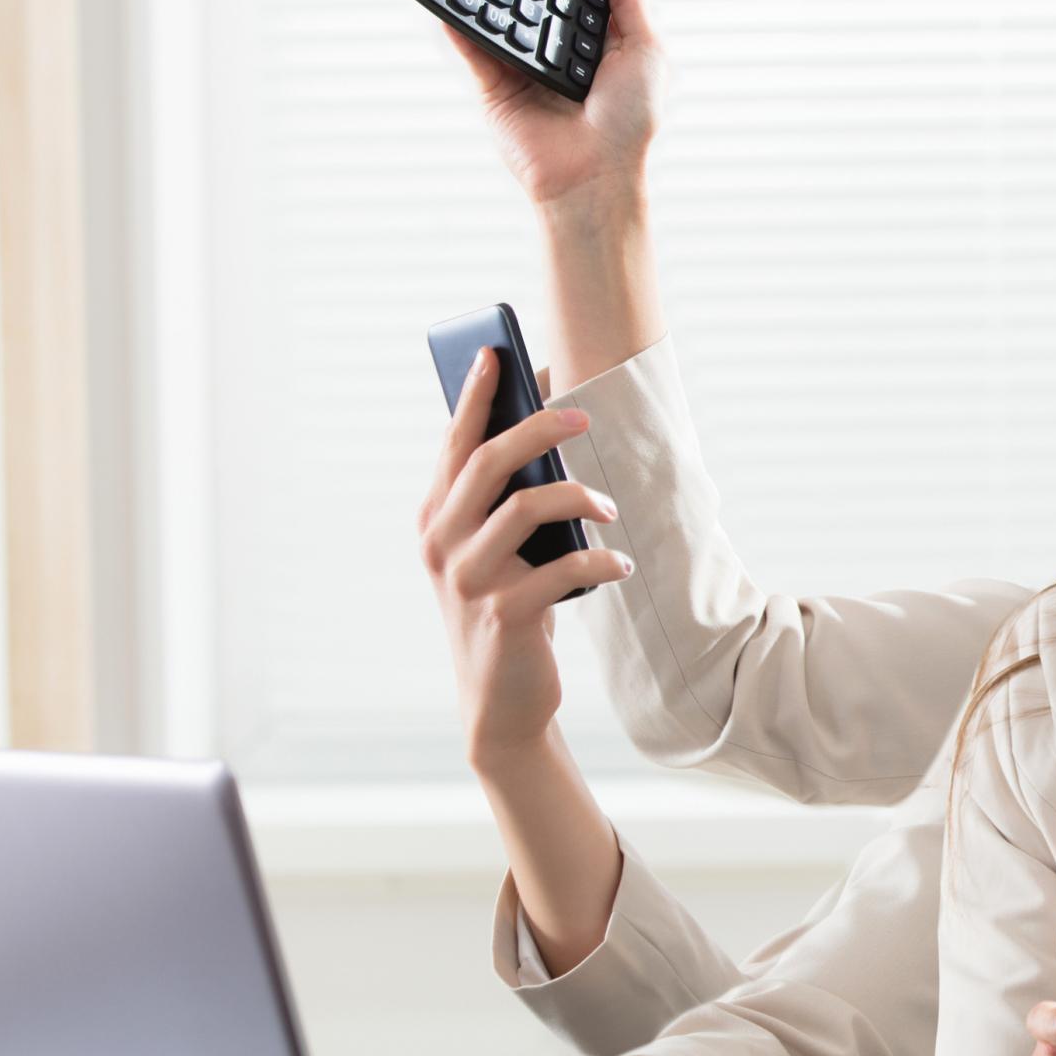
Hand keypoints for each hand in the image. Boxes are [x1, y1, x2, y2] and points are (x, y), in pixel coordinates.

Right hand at [423, 346, 632, 765]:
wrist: (500, 702)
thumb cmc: (508, 609)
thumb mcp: (498, 552)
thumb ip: (507, 503)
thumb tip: (552, 435)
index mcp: (435, 519)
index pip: (454, 445)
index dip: (474, 397)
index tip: (496, 353)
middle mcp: (441, 544)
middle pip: (486, 464)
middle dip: (537, 429)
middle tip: (583, 414)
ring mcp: (468, 582)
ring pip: (524, 509)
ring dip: (578, 497)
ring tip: (610, 509)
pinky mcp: (504, 617)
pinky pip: (561, 572)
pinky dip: (599, 562)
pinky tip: (620, 566)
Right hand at [443, 0, 665, 211]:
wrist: (594, 177)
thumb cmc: (630, 125)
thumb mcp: (646, 56)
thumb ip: (632, 8)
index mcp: (596, 46)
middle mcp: (557, 55)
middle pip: (536, 3)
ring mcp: (523, 71)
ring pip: (500, 21)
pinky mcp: (494, 89)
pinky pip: (470, 51)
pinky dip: (457, 24)